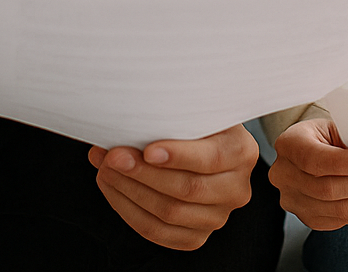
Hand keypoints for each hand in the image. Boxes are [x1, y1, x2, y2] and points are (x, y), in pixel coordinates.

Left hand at [87, 124, 257, 249]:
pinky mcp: (197, 236)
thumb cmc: (192, 123)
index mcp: (242, 151)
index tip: (148, 150)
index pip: (211, 158)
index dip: (178, 156)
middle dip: (143, 173)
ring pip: (169, 213)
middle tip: (113, 156)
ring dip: (129, 191)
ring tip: (105, 169)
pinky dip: (129, 211)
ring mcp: (218, 216)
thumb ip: (171, 115)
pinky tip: (113, 189)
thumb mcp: (192, 110)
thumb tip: (126, 121)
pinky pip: (158, 232)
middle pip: (187, 189)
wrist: (199, 146)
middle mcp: (236, 188)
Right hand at [268, 117, 347, 230]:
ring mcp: (293, 200)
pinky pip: (342, 220)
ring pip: (338, 209)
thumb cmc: (328, 134)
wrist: (314, 147)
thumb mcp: (336, 125)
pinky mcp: (308, 218)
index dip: (347, 164)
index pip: (315, 159)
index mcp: (288, 144)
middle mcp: (284, 175)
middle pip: (329, 188)